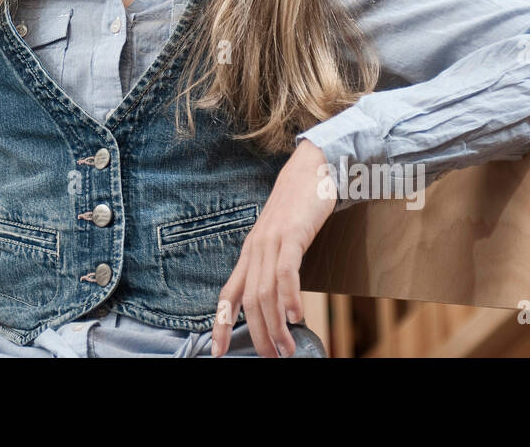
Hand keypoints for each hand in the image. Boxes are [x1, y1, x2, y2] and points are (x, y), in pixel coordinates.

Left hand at [210, 141, 335, 357]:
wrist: (311, 170)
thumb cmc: (298, 208)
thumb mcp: (279, 240)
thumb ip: (273, 266)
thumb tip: (277, 301)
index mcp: (248, 254)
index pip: (228, 294)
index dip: (220, 324)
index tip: (218, 351)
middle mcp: (254, 250)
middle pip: (249, 301)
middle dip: (257, 335)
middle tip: (272, 358)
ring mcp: (271, 241)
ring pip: (266, 292)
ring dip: (276, 325)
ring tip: (286, 349)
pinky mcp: (291, 234)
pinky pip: (286, 271)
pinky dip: (289, 296)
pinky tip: (296, 316)